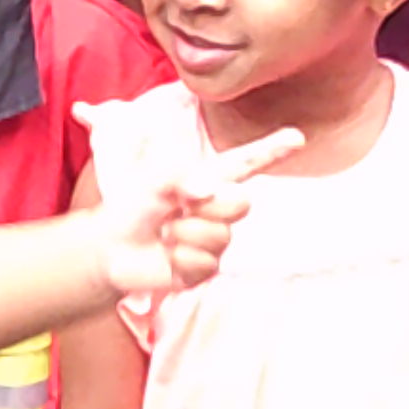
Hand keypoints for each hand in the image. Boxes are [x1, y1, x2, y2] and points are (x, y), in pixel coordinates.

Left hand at [82, 112, 302, 296]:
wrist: (111, 247)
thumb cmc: (134, 206)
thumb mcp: (153, 180)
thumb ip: (182, 175)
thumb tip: (206, 191)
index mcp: (210, 181)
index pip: (246, 164)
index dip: (272, 150)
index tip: (297, 138)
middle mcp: (219, 210)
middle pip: (241, 203)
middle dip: (209, 206)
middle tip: (177, 208)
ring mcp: (215, 241)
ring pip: (219, 236)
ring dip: (183, 234)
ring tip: (164, 234)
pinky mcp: (205, 269)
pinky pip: (204, 263)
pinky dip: (178, 259)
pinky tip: (167, 257)